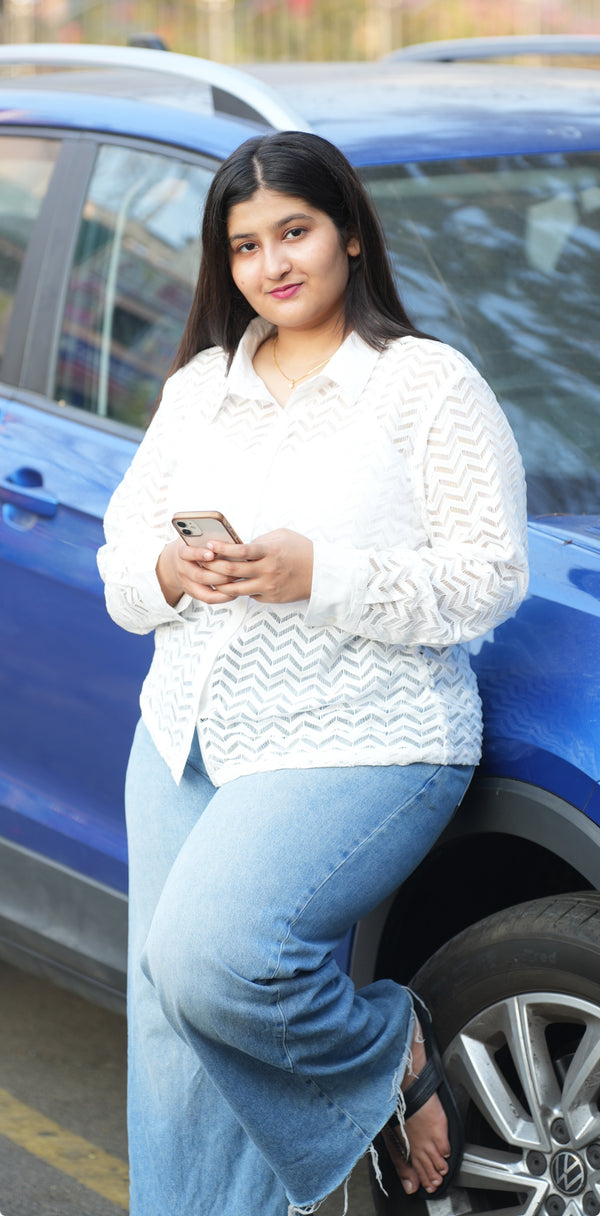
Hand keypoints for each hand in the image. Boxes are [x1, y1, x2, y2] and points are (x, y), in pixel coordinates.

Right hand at [156, 538, 242, 605]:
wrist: (178, 560)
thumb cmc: (194, 545)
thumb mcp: (198, 537)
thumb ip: (209, 538)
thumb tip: (230, 541)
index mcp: (182, 551)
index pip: (187, 553)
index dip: (199, 554)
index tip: (211, 554)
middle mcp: (183, 569)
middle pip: (199, 575)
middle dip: (219, 574)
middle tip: (234, 571)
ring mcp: (187, 583)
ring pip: (204, 591)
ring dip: (223, 586)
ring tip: (236, 580)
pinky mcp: (193, 593)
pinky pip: (208, 598)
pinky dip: (222, 597)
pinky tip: (233, 592)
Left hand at [199, 529, 313, 603]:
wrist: (322, 574)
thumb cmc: (302, 551)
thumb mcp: (283, 536)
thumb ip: (261, 540)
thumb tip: (240, 545)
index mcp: (270, 552)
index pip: (240, 551)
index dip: (222, 548)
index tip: (210, 545)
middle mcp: (268, 570)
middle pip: (232, 571)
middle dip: (213, 566)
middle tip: (203, 561)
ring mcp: (269, 586)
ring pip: (235, 589)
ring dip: (220, 583)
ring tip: (210, 577)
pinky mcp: (271, 598)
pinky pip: (249, 595)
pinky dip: (239, 589)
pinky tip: (233, 584)